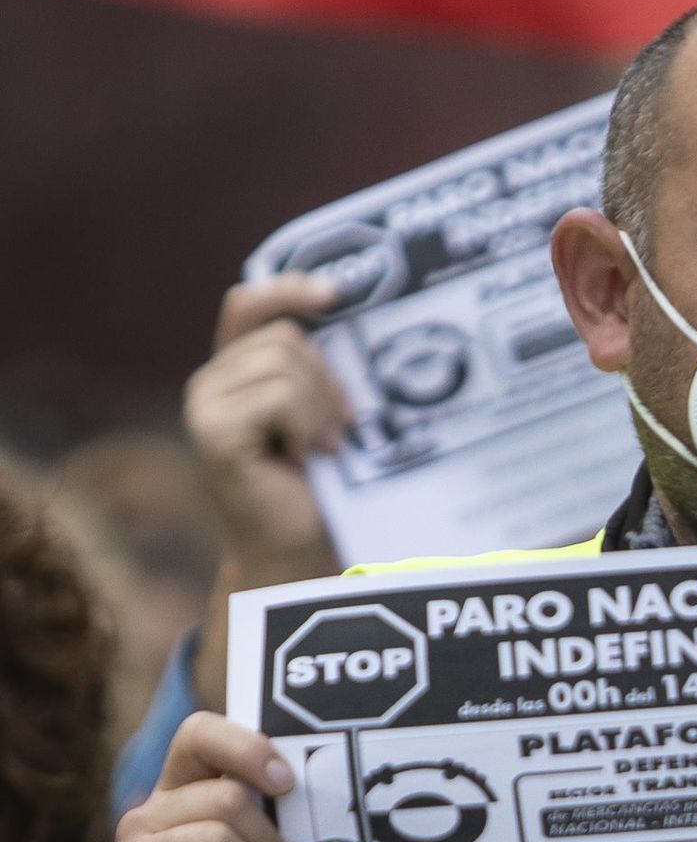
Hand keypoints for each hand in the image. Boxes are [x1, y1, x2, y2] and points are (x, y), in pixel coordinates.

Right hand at [184, 274, 348, 592]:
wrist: (296, 552)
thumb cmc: (314, 489)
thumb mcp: (318, 415)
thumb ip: (312, 370)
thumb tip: (347, 313)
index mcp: (233, 371)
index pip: (249, 303)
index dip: (289, 289)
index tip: (337, 294)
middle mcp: (210, 382)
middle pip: (283, 337)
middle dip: (326, 381)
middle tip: (339, 431)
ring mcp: (205, 404)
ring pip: (284, 363)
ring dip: (319, 408)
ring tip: (323, 448)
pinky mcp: (214, 430)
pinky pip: (279, 396)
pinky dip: (306, 425)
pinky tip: (304, 458)